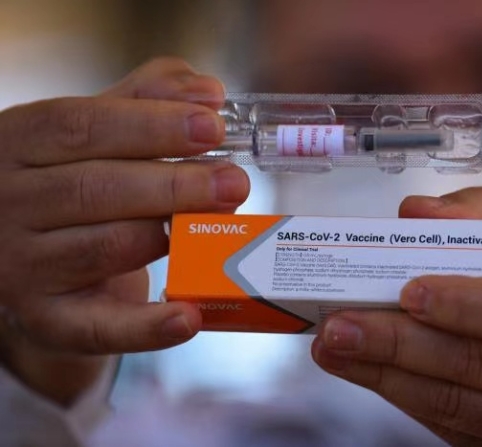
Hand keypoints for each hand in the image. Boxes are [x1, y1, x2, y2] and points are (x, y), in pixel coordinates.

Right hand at [0, 58, 248, 403]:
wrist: (32, 247)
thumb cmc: (76, 177)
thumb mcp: (98, 127)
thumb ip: (148, 97)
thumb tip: (207, 92)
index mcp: (19, 143)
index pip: (82, 126)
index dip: (152, 125)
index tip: (213, 128)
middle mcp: (9, 204)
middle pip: (95, 190)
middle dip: (174, 185)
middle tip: (235, 182)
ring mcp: (22, 266)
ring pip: (103, 249)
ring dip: (170, 237)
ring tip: (224, 224)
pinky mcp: (46, 317)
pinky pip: (97, 328)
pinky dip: (146, 327)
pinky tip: (189, 317)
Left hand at [312, 187, 481, 445]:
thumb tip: (414, 213)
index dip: (461, 304)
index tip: (405, 292)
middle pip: (477, 363)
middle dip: (396, 344)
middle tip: (338, 326)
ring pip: (460, 404)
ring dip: (387, 377)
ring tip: (336, 350)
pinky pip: (461, 429)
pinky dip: (410, 401)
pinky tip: (373, 375)